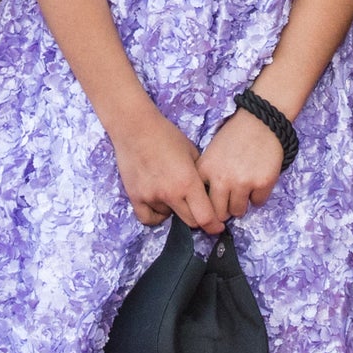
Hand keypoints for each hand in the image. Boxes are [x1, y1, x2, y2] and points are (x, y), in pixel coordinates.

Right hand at [110, 108, 219, 232]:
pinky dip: (156, 215)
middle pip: (190, 222)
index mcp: (188, 182)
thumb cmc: (166, 135)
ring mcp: (151, 197)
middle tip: (198, 210)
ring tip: (172, 192)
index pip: (206, 218)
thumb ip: (200, 176)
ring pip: (169, 217)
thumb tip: (207, 193)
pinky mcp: (135, 197)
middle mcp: (170, 194)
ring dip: (175, 210)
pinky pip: (148, 218)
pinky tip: (159, 204)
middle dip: (198, 218)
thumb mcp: (192, 152)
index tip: (217, 226)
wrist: (135, 127)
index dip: (214, 225)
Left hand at [198, 111, 285, 224]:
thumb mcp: (211, 153)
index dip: (207, 205)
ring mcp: (242, 183)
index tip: (212, 205)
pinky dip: (258, 196)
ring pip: (238, 211)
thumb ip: (207, 176)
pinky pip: (258, 203)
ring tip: (244, 189)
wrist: (260, 122)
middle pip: (219, 213)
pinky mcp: (262, 184)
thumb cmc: (234, 136)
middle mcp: (221, 179)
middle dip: (224, 210)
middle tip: (229, 202)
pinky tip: (257, 181)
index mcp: (205, 170)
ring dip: (241, 204)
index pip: (201, 202)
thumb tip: (207, 203)